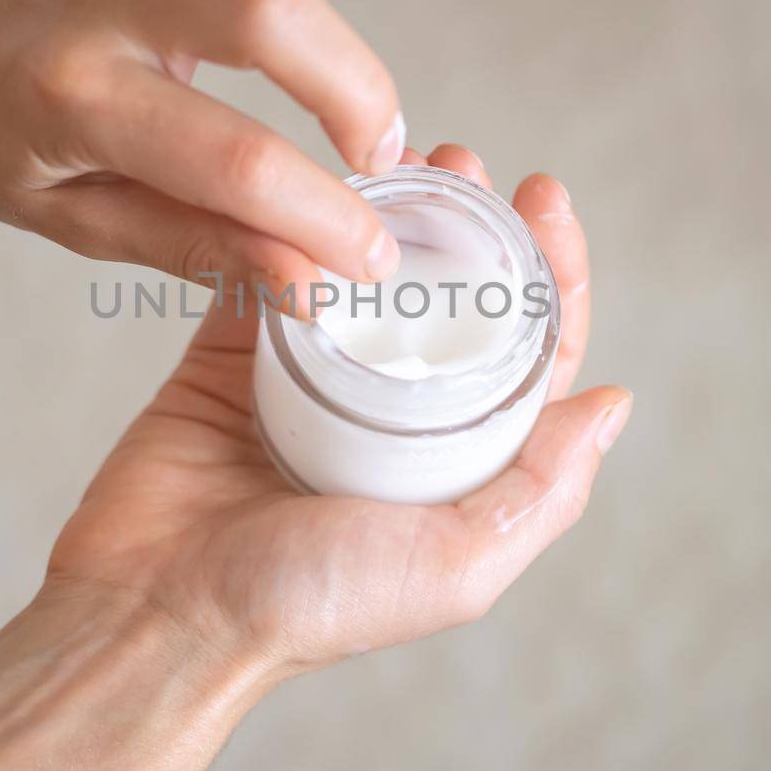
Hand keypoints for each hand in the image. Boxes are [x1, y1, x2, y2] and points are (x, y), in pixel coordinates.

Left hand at [0, 0, 403, 298]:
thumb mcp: (77, 220)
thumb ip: (197, 245)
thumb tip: (306, 279)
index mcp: (76, 102)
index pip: (234, 162)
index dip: (323, 217)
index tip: (370, 252)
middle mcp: (96, 0)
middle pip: (263, 14)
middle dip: (356, 91)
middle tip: (374, 148)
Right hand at [0, 146, 631, 770]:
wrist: (157, 612)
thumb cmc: (307, 605)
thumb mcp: (455, 565)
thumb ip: (540, 492)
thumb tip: (613, 402)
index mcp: (454, 461)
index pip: (528, 352)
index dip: (552, 273)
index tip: (547, 200)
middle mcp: (392, 416)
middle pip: (449, 298)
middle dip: (470, 225)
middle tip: (466, 164)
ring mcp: (312, 380)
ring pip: (363, 275)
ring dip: (389, 212)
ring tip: (401, 158)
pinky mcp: (232, 357)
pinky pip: (267, 273)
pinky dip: (287, 225)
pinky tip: (309, 180)